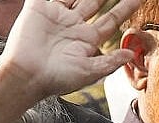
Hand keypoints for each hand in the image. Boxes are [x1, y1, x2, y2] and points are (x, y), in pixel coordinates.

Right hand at [0, 0, 139, 98]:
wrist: (26, 75)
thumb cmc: (55, 79)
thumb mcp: (87, 73)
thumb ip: (109, 63)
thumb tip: (132, 54)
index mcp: (86, 40)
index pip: (111, 19)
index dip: (126, 8)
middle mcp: (74, 25)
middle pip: (97, 1)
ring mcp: (57, 15)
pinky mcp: (38, 7)